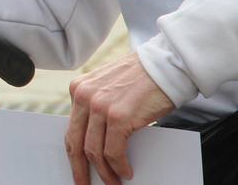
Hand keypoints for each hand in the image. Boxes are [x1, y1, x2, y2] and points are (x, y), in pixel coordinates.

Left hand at [64, 52, 173, 184]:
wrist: (166, 65)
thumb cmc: (142, 78)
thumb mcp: (109, 88)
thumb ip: (98, 108)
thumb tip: (98, 141)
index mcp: (78, 89)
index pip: (71, 128)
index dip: (73, 152)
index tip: (76, 168)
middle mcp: (84, 96)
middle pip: (76, 141)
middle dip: (79, 167)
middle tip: (84, 183)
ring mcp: (100, 106)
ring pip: (94, 150)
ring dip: (104, 172)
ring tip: (113, 182)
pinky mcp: (118, 116)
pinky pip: (113, 151)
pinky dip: (119, 166)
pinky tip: (126, 172)